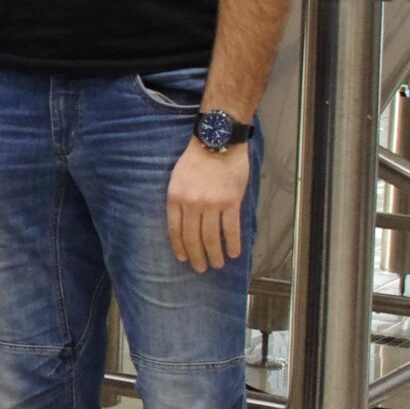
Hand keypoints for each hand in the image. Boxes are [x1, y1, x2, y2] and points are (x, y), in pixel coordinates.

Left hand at [166, 141, 248, 273]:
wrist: (218, 140)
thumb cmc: (196, 158)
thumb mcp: (177, 178)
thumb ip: (179, 200)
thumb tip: (184, 224)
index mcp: (175, 198)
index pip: (175, 230)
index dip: (180, 247)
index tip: (183, 258)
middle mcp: (191, 204)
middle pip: (193, 237)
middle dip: (197, 256)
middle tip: (201, 268)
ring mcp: (212, 204)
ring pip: (212, 237)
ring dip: (215, 254)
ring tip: (217, 264)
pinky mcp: (230, 202)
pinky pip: (231, 229)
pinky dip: (233, 243)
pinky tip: (234, 253)